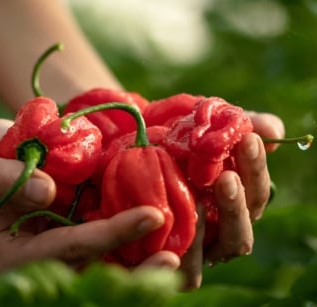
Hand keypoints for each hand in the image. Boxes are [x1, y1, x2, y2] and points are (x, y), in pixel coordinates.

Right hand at [0, 119, 179, 272]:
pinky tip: (171, 230)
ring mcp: (63, 254)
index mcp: (11, 257)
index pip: (65, 250)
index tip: (152, 215)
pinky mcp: (80, 238)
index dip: (107, 236)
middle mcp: (41, 265)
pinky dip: (139, 243)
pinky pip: (113, 249)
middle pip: (92, 274)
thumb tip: (49, 192)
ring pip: (108, 269)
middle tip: (176, 257)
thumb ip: (1, 177)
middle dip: (136, 270)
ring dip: (144, 262)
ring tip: (184, 248)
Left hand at [179, 112, 284, 288]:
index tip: (247, 140)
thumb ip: (235, 126)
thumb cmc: (171, 143)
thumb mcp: (201, 129)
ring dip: (221, 224)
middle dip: (239, 201)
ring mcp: (202, 249)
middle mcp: (221, 229)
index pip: (256, 191)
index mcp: (233, 202)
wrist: (130, 154)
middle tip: (226, 177)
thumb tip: (272, 130)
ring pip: (227, 248)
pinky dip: (190, 251)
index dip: (256, 167)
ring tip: (204, 201)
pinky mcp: (176, 261)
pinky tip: (174, 222)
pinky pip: (192, 269)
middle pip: (246, 224)